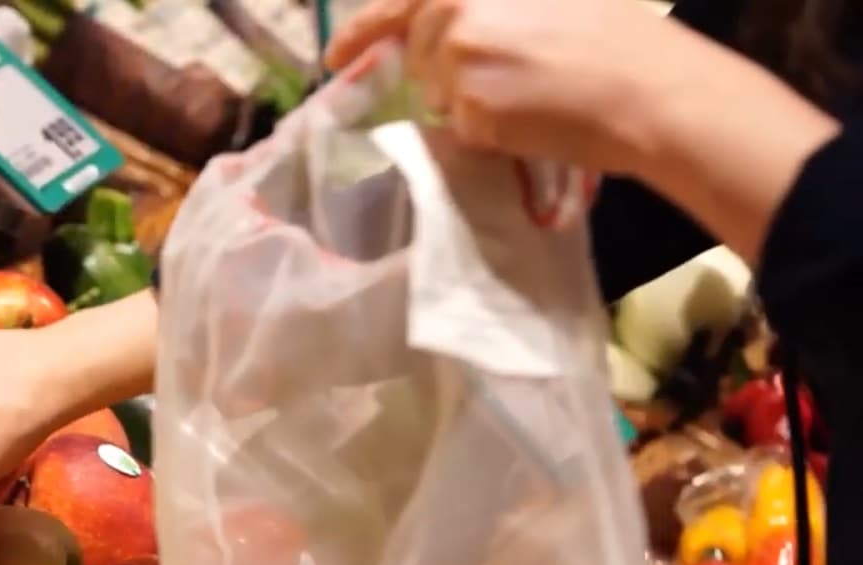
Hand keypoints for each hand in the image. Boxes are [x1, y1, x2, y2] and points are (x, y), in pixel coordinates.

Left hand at [325, 0, 683, 173]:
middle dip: (444, 72)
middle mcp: (456, 9)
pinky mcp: (468, 105)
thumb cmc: (618, 38)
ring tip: (530, 94)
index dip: (360, 32)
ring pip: (439, 93)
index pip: (397, 5)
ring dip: (469, 101)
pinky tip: (531, 117)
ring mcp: (458, 57)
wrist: (651, 89)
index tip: (334, 56)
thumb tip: (439, 26)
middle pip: (419, 54)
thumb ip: (488, 8)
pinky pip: (461, 126)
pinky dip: (488, 130)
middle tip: (502, 80)